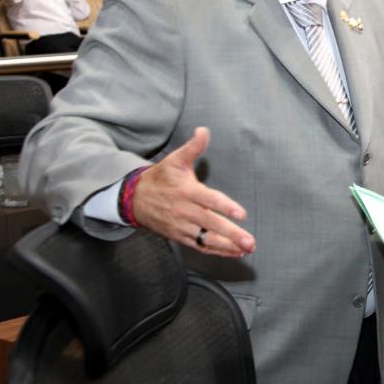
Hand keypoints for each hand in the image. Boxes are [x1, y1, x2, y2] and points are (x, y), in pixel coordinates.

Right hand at [132, 127, 254, 256]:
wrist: (134, 199)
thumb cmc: (161, 177)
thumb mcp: (175, 160)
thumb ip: (193, 147)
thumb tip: (204, 130)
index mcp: (186, 191)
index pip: (208, 200)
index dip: (225, 207)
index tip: (241, 214)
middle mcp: (184, 211)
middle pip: (210, 224)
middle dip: (231, 233)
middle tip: (250, 241)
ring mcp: (182, 226)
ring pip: (206, 239)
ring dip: (227, 246)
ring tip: (247, 249)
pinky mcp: (180, 236)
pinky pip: (200, 246)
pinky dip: (217, 251)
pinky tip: (234, 252)